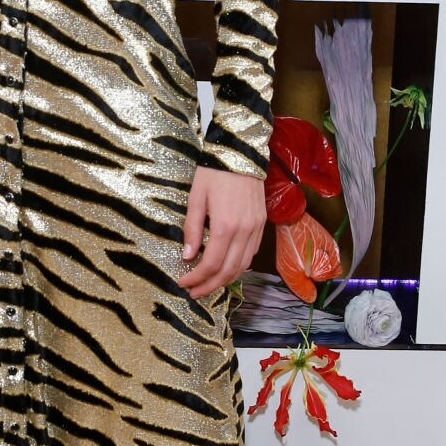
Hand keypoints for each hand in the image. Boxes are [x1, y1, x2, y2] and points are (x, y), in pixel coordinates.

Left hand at [178, 165, 265, 297]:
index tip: (183, 282)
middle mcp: (244, 231)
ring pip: (242, 266)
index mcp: (225, 226)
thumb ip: (192, 229)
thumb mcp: (195, 198)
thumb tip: (188, 256)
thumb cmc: (213, 173)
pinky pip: (251, 253)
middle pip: (228, 271)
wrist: (240, 153)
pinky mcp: (262, 224)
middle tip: (193, 292)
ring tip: (208, 284)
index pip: (211, 264)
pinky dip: (238, 266)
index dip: (196, 278)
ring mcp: (256, 228)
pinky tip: (226, 268)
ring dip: (225, 280)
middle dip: (210, 285)